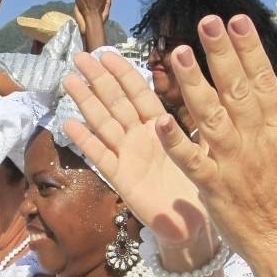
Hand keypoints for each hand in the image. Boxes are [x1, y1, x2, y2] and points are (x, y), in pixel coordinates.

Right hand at [61, 52, 213, 251]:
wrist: (193, 223)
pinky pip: (101, 157)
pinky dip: (85, 141)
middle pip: (116, 103)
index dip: (123, 72)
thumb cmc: (199, 184)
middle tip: (80, 57)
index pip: (139, 93)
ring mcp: (127, 156)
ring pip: (103, 124)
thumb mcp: (203, 147)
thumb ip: (198, 120)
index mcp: (160, 126)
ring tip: (69, 81)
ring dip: (86, 102)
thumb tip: (207, 86)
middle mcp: (140, 137)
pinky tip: (69, 124)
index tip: (107, 53)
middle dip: (98, 79)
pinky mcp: (120, 179)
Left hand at [131, 15, 276, 276]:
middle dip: (221, 53)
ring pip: (211, 116)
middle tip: (205, 21)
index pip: (263, 80)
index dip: (249, 48)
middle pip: (237, 88)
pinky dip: (176, 141)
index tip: (236, 20)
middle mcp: (256, 139)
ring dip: (193, 84)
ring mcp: (234, 161)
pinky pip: (192, 160)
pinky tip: (159, 120)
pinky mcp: (214, 185)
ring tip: (177, 54)